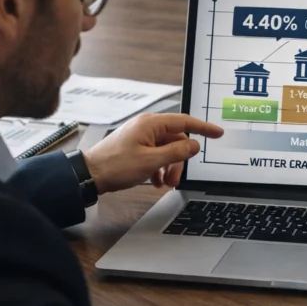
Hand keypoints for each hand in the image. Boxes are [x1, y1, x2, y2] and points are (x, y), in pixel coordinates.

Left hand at [83, 113, 223, 193]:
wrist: (90, 174)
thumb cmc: (115, 166)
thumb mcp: (151, 161)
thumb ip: (176, 152)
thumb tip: (194, 145)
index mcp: (151, 124)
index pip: (185, 122)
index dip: (204, 128)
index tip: (217, 133)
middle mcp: (146, 127)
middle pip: (176, 140)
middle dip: (180, 160)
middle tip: (177, 179)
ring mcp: (140, 136)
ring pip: (166, 149)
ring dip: (170, 167)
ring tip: (165, 183)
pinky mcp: (135, 146)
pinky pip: (156, 154)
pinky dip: (160, 168)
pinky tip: (156, 181)